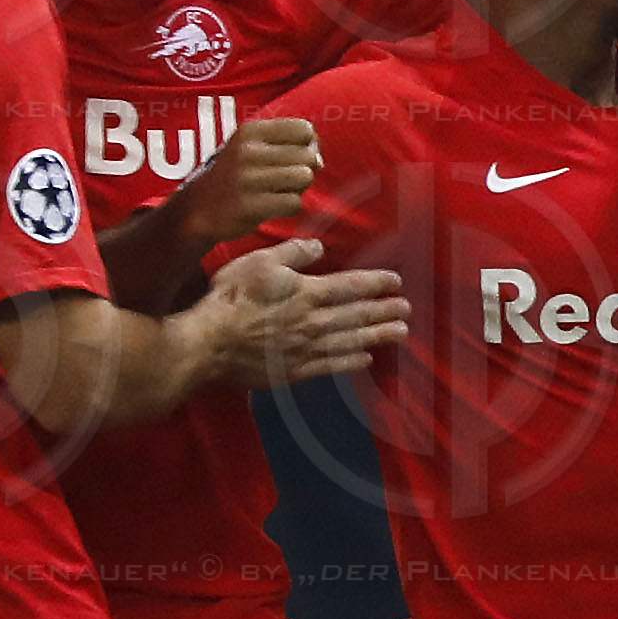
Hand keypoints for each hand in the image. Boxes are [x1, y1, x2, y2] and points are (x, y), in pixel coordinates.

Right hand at [174, 117, 323, 246]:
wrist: (198, 208)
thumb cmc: (235, 176)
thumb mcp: (252, 147)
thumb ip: (288, 146)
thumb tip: (319, 161)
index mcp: (250, 130)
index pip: (304, 129)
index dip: (308, 145)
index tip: (295, 158)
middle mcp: (248, 151)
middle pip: (308, 156)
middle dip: (304, 170)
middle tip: (284, 180)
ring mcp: (247, 179)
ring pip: (304, 178)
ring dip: (298, 189)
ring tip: (278, 192)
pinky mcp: (250, 206)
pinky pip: (294, 203)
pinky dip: (290, 207)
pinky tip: (272, 206)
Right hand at [199, 239, 408, 384]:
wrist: (210, 343)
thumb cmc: (232, 298)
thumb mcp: (260, 262)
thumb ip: (292, 254)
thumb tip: (318, 247)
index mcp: (308, 292)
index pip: (351, 286)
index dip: (377, 283)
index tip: (396, 282)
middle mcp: (314, 321)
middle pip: (358, 315)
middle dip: (385, 311)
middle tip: (407, 310)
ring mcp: (307, 348)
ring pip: (351, 341)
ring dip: (378, 336)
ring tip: (400, 333)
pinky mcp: (296, 371)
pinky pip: (332, 366)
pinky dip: (352, 362)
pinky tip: (366, 359)